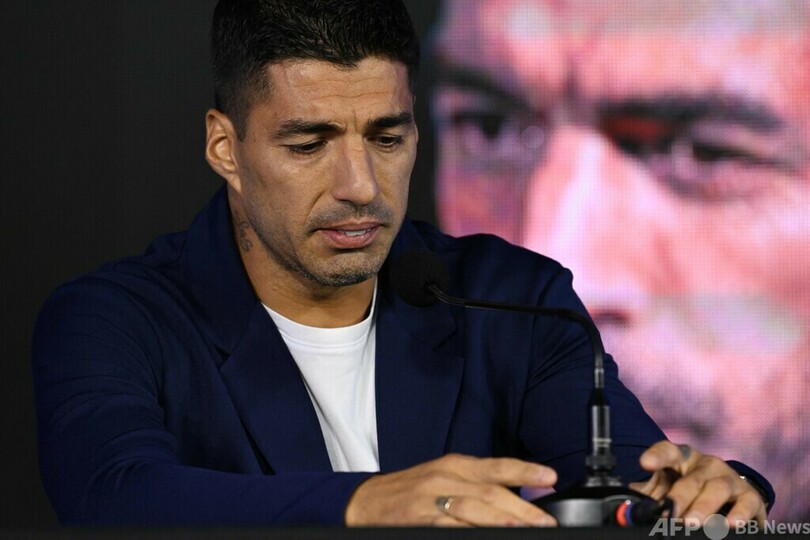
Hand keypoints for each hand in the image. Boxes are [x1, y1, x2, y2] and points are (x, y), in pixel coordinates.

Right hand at [344, 453, 557, 526]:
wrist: (367, 502)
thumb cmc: (411, 491)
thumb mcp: (444, 478)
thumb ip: (478, 484)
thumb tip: (519, 495)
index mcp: (454, 465)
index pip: (495, 466)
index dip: (524, 471)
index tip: (549, 477)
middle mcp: (444, 478)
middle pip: (490, 493)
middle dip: (522, 509)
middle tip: (546, 522)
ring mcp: (430, 500)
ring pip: (473, 511)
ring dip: (502, 522)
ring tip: (524, 531)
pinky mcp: (419, 521)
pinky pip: (450, 528)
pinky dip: (470, 534)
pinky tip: (485, 539)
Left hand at [629, 441, 766, 527]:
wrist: (731, 495)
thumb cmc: (692, 489)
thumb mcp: (668, 486)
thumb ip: (649, 492)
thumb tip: (627, 502)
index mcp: (683, 459)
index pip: (668, 451)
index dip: (657, 455)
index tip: (645, 464)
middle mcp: (707, 465)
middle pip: (693, 477)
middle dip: (681, 496)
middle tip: (671, 512)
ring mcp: (730, 479)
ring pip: (719, 488)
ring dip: (705, 507)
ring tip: (694, 523)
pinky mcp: (750, 497)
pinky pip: (747, 503)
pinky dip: (740, 514)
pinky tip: (731, 524)